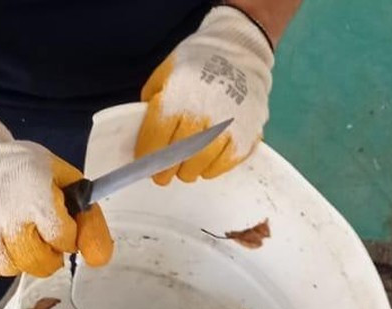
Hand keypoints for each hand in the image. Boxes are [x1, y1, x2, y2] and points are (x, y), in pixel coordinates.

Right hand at [0, 113, 113, 278]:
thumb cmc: (18, 166)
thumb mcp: (61, 177)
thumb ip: (87, 216)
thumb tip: (100, 258)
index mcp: (36, 201)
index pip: (65, 241)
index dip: (66, 235)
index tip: (58, 224)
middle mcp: (8, 223)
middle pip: (41, 264)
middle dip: (47, 253)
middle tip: (38, 235)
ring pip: (13, 270)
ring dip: (19, 257)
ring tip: (13, 232)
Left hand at [136, 6, 274, 184]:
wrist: (240, 50)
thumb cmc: (197, 62)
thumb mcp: (164, 73)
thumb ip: (151, 102)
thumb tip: (145, 132)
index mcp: (176, 99)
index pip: (155, 141)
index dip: (148, 158)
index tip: (145, 165)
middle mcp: (201, 115)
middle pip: (177, 158)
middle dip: (166, 171)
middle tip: (163, 175)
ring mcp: (226, 127)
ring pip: (200, 165)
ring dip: (189, 171)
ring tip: (185, 168)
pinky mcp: (246, 134)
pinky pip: (225, 164)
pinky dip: (212, 169)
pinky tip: (206, 164)